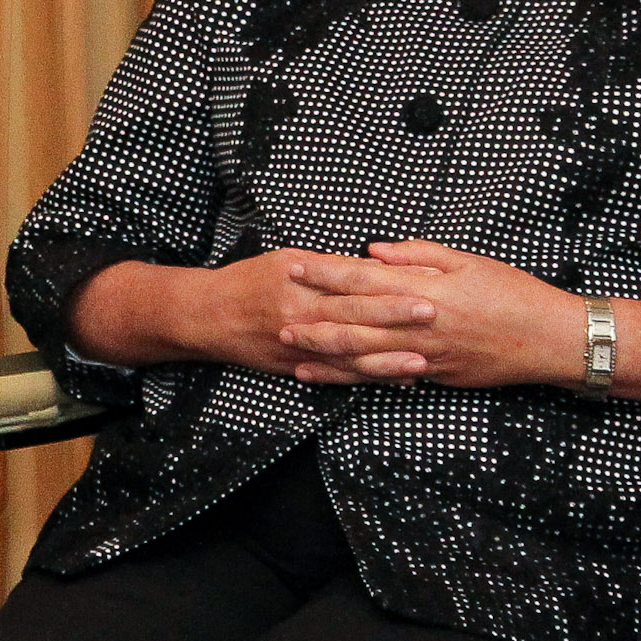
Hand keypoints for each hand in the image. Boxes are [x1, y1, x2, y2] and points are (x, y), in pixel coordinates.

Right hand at [70, 250, 441, 375]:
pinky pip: (339, 375)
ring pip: (351, 353)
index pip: (351, 279)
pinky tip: (398, 380)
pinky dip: (370, 378)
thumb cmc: (247, 281)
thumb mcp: (284, 259)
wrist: (206, 316)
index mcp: (299, 279)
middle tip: (434, 314)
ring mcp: (299, 344)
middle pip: (355, 315)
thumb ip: (327, 265)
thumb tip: (372, 265)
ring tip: (424, 360)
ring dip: (389, 358)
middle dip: (396, 316)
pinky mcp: (298, 367)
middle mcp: (300, 313)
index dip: (388, 282)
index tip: (422, 281)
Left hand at [277, 241, 582, 388]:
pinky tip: (336, 379)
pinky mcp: (436, 376)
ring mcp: (426, 356)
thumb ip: (419, 254)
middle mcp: (419, 325)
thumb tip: (374, 251)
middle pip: (354, 321)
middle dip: (312, 319)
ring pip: (365, 356)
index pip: (362, 278)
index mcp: (425, 289)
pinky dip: (359, 379)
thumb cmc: (513, 292)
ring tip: (293, 354)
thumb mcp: (469, 261)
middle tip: (276, 318)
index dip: (324, 272)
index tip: (293, 265)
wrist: (552, 340)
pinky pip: (389, 378)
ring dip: (326, 356)